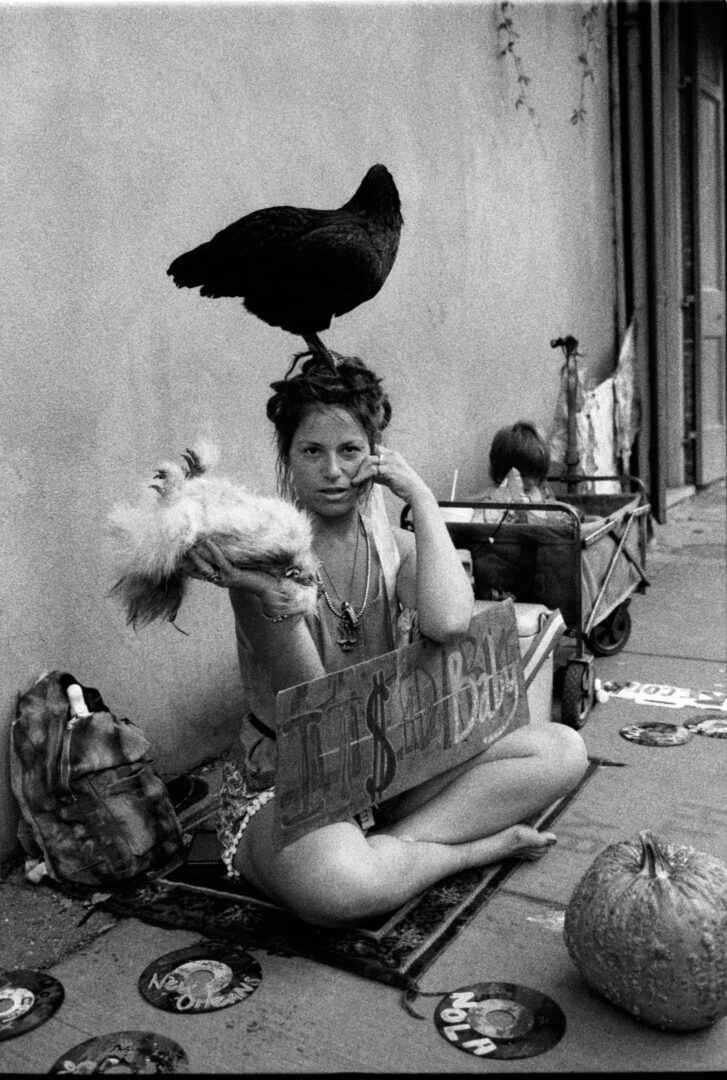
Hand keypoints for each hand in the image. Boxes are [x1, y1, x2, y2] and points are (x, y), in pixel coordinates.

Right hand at [183, 539, 316, 619]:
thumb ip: (229, 562)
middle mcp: (219, 580)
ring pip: (206, 566)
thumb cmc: (256, 576)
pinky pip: (221, 562)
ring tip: (190, 542)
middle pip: (198, 569)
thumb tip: (223, 549)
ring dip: (198, 554)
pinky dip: (214, 551)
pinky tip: (209, 542)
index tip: (176, 558)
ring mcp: (225, 578)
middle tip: (178, 547)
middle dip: (188, 559)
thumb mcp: (239, 568)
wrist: (270, 587)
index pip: (199, 573)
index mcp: (219, 579)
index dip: (187, 566)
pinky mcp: (233, 575)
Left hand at [352, 443, 429, 504]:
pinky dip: (364, 479)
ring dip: (360, 475)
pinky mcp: (389, 469)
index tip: (358, 472)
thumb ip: (379, 473)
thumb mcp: (390, 476)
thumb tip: (365, 475)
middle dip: (360, 470)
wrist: (416, 493)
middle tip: (355, 480)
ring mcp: (390, 461)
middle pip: (368, 457)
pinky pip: (372, 471)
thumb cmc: (403, 486)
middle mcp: (391, 455)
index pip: (373, 451)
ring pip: (368, 463)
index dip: (364, 461)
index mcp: (392, 454)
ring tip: (355, 484)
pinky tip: (361, 486)